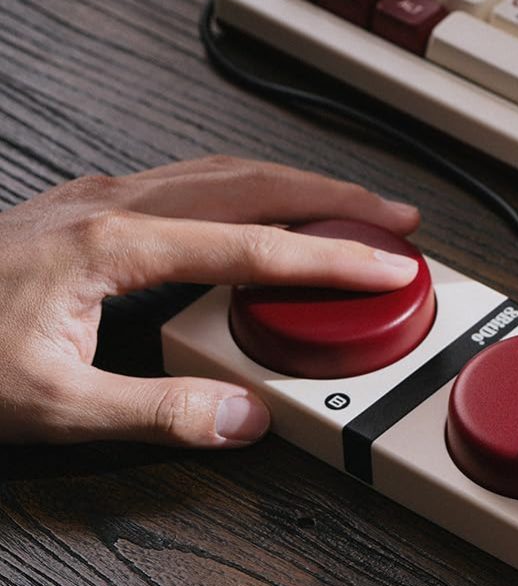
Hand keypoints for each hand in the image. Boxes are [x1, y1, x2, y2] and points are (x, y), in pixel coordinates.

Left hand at [0, 155, 420, 446]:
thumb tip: (246, 416)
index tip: (391, 268)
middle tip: (396, 217)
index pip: (256, 247)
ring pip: (225, 169)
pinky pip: (192, 177)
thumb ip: (159, 413)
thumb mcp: (53, 406)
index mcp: (116, 244)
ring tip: (348, 206)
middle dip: (337, 196)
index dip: (333, 261)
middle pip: (256, 181)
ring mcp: (98, 197)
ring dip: (297, 183)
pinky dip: (251, 186)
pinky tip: (256, 207)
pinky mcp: (86, 207)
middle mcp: (114, 204)